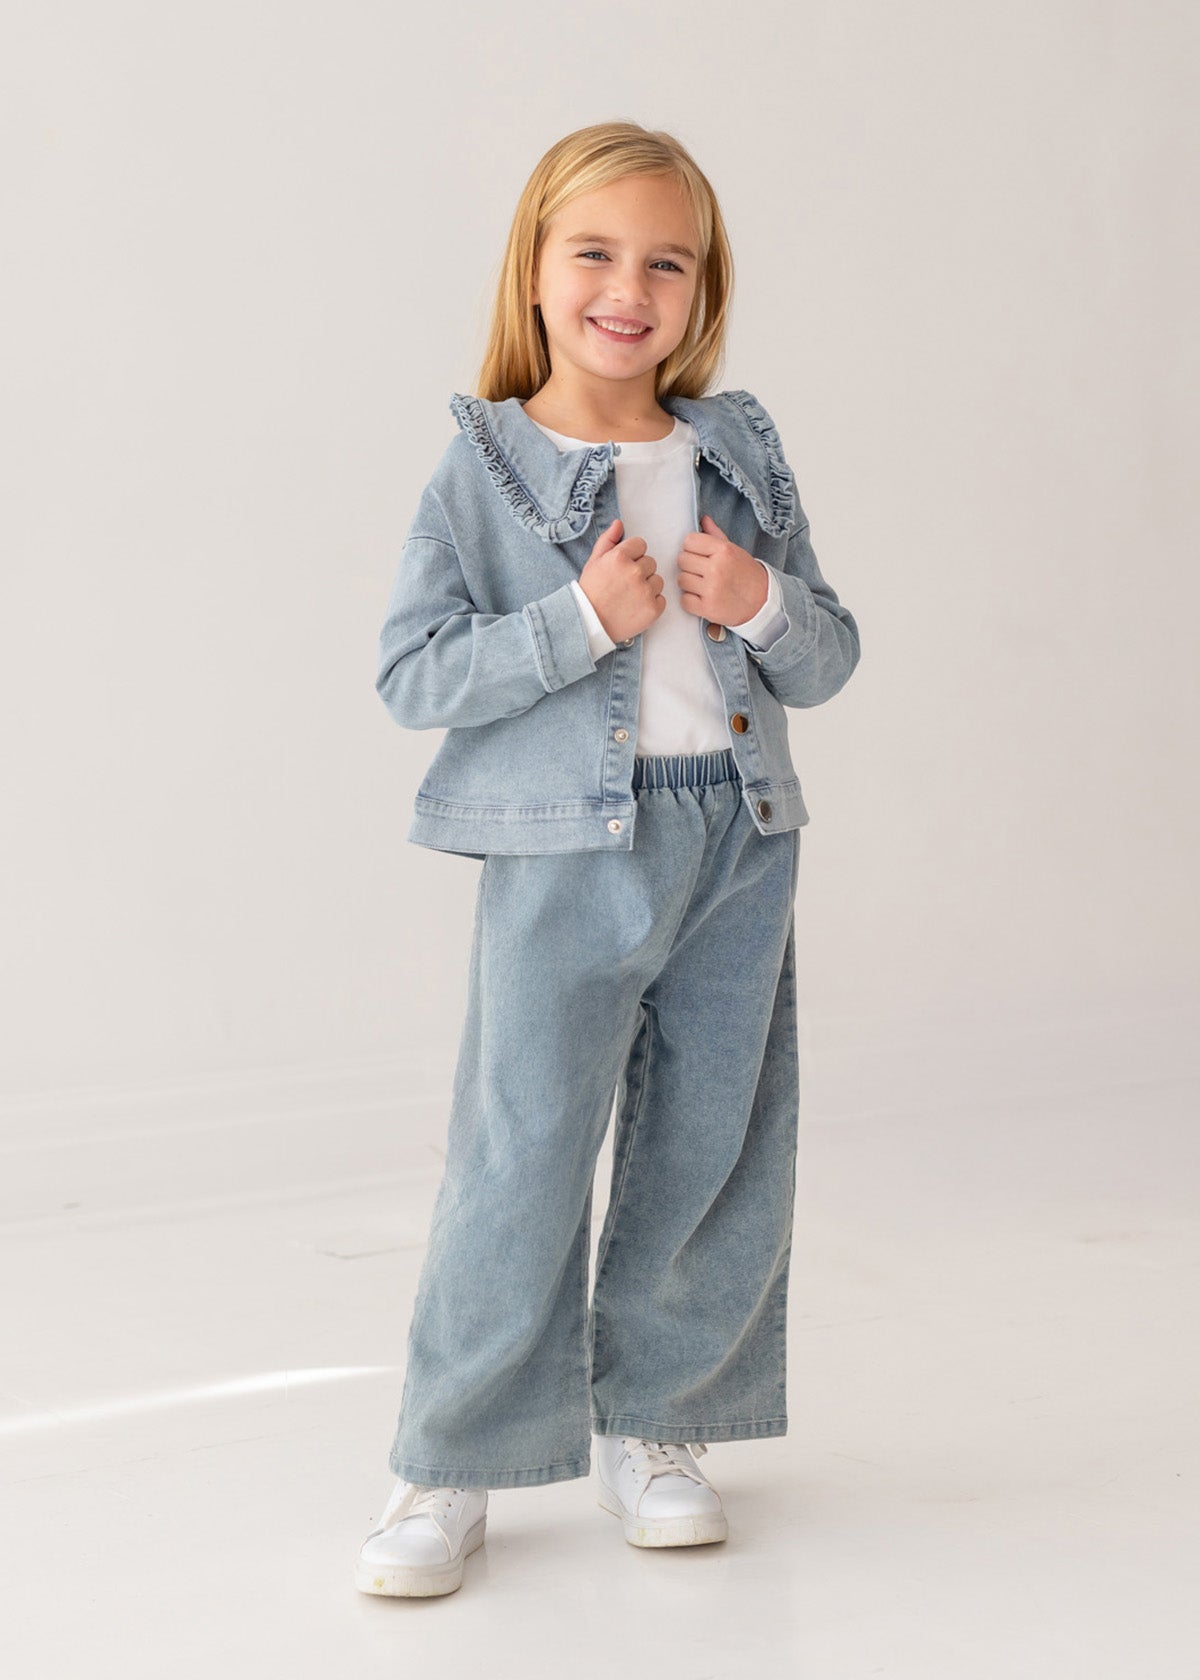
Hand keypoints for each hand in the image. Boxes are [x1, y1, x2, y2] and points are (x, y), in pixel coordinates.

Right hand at [577, 518, 666, 641]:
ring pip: (657, 580)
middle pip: (650, 562)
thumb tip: (619, 523)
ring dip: (647, 587)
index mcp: (620, 557)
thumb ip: (608, 540)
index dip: (632, 556)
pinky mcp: (653, 609)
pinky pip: (661, 598)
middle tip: (624, 585)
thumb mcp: (594, 562)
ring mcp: (646, 591)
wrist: (590, 623)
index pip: (640, 545)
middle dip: (640, 571)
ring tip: (630, 597)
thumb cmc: (591, 592)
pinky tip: (636, 607)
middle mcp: (635, 572)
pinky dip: (651, 603)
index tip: (623, 568)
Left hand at [675, 515, 766, 625]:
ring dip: (689, 584)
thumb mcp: (734, 550)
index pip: (689, 541)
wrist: (762, 601)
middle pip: (682, 560)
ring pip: (681, 580)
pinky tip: (703, 598)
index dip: (692, 548)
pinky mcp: (707, 608)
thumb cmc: (745, 574)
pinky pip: (684, 600)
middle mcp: (717, 568)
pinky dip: (691, 601)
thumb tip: (703, 519)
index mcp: (724, 550)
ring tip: (703, 585)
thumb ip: (715, 535)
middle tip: (702, 572)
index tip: (699, 555)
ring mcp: (712, 589)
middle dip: (689, 566)